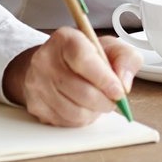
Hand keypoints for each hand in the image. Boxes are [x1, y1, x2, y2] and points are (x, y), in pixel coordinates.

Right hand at [2, 27, 141, 125]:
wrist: (52, 64)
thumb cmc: (84, 55)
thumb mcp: (110, 47)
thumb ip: (126, 58)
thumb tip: (124, 82)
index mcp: (66, 39)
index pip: (83, 60)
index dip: (104, 79)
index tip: (118, 91)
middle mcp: (45, 60)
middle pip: (81, 91)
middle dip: (104, 101)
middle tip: (113, 100)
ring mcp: (37, 84)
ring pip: (74, 111)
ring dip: (94, 112)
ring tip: (98, 102)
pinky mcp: (35, 105)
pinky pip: (65, 122)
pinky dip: (81, 119)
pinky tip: (83, 106)